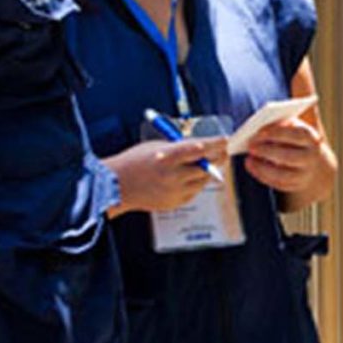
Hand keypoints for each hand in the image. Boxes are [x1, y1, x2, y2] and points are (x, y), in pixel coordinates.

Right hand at [104, 136, 228, 215]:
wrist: (118, 186)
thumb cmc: (134, 162)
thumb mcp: (156, 147)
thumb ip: (177, 148)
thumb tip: (199, 147)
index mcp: (167, 157)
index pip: (199, 149)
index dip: (215, 144)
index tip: (224, 140)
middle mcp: (173, 175)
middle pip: (206, 167)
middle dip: (217, 158)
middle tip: (223, 152)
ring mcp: (174, 191)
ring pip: (203, 181)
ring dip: (208, 172)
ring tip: (211, 164)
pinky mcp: (174, 203)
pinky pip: (194, 192)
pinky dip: (196, 184)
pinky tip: (194, 177)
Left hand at [242, 116, 334, 206]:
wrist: (313, 161)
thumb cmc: (296, 139)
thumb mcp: (293, 127)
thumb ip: (280, 125)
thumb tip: (259, 128)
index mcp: (310, 138)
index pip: (295, 135)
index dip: (276, 133)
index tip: (259, 133)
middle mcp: (310, 157)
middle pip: (289, 156)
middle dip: (267, 151)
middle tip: (251, 146)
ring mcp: (305, 173)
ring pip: (283, 175)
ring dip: (263, 167)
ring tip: (249, 159)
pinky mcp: (297, 185)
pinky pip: (279, 184)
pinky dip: (263, 176)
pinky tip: (252, 167)